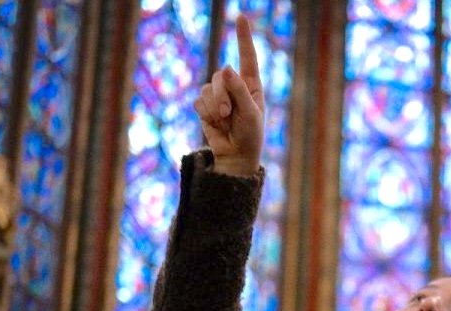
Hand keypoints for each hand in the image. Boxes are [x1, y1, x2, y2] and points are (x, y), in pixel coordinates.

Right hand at [193, 14, 263, 176]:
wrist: (235, 155)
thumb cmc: (250, 136)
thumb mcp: (250, 114)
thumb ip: (239, 91)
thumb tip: (227, 67)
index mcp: (252, 85)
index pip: (247, 57)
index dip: (243, 37)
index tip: (241, 16)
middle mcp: (234, 86)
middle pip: (220, 76)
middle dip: (221, 95)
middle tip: (227, 114)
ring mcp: (219, 96)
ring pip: (207, 89)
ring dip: (213, 108)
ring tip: (224, 122)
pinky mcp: (205, 106)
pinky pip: (199, 102)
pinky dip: (205, 114)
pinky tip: (214, 124)